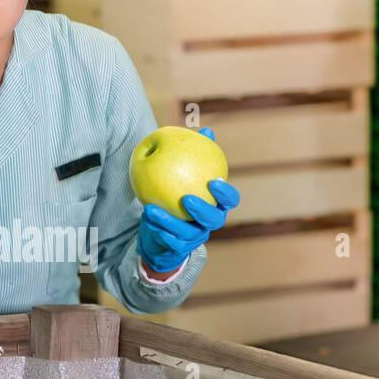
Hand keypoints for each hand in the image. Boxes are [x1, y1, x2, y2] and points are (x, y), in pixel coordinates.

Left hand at [137, 127, 239, 273]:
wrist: (160, 228)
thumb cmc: (176, 193)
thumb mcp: (183, 173)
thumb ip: (195, 153)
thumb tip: (206, 130)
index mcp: (216, 205)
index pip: (230, 201)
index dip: (226, 193)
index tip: (213, 180)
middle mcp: (209, 223)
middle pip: (214, 220)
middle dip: (203, 210)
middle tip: (187, 198)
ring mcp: (195, 238)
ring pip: (187, 233)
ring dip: (170, 221)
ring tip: (152, 209)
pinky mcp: (179, 248)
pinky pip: (170, 242)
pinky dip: (159, 231)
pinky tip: (147, 218)